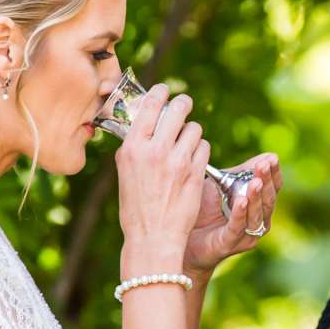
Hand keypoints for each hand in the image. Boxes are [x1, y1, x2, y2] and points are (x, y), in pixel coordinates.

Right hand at [113, 85, 207, 276]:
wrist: (153, 237)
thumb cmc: (135, 207)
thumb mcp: (124, 173)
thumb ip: (133, 147)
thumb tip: (141, 126)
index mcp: (132, 147)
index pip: (150, 104)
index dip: (161, 92)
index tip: (165, 91)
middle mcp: (154, 150)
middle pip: (178, 108)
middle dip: (183, 104)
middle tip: (183, 106)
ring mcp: (177, 161)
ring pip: (194, 128)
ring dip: (192, 132)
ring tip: (186, 143)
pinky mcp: (195, 173)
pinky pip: (204, 147)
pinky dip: (200, 150)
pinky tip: (194, 159)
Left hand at [183, 153, 279, 273]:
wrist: (182, 237)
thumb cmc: (203, 210)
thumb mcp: (223, 186)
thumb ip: (241, 173)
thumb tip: (265, 155)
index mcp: (258, 206)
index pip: (273, 188)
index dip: (274, 173)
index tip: (272, 158)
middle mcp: (258, 222)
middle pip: (268, 201)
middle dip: (266, 181)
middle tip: (264, 165)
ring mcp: (245, 236)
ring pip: (257, 215)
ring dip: (257, 197)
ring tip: (256, 181)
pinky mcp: (228, 244)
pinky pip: (237, 228)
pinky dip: (241, 214)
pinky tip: (242, 200)